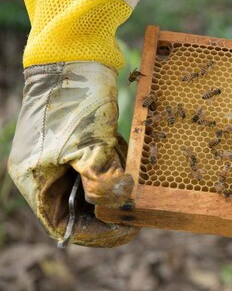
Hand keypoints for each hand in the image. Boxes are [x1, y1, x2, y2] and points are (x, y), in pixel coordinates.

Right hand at [8, 61, 137, 246]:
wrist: (74, 55)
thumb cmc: (75, 101)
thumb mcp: (91, 146)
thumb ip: (103, 181)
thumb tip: (120, 204)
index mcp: (34, 179)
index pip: (62, 225)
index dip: (96, 234)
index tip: (128, 231)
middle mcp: (41, 171)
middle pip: (77, 208)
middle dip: (108, 208)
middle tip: (138, 208)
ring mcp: (57, 155)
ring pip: (90, 186)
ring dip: (111, 184)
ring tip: (126, 171)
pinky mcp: (74, 140)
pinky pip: (96, 165)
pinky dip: (112, 163)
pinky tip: (119, 149)